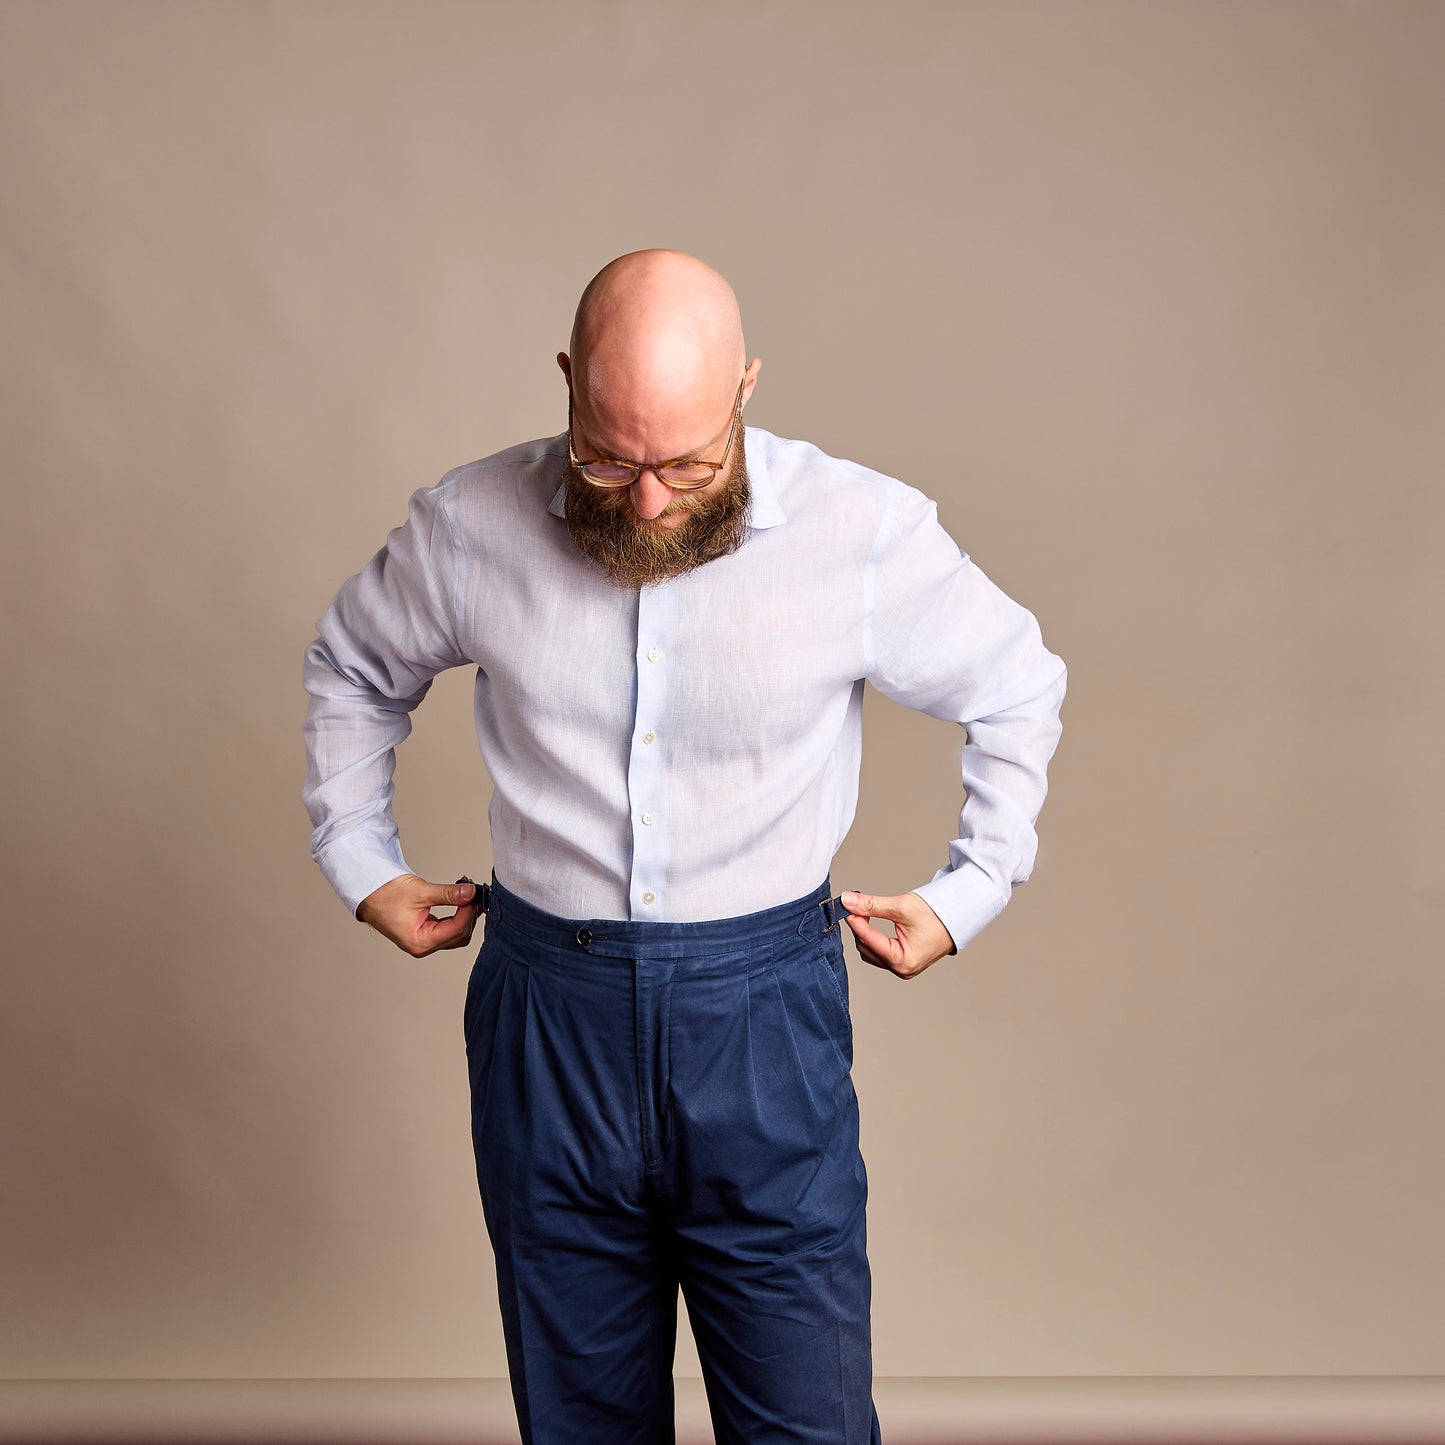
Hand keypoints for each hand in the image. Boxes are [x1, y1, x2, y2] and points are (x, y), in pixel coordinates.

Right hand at [355, 873, 481, 956]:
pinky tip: (460, 902)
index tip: (473, 893)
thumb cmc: (386, 894)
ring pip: (456, 935)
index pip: (456, 930)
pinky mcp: (425, 934)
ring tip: (466, 895)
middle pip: (460, 936)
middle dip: (469, 914)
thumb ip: (448, 894)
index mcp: (419, 941)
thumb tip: (470, 893)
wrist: (369, 892)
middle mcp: (422, 947)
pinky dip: (457, 917)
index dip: (468, 911)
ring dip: (465, 916)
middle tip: (472, 892)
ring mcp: (424, 942)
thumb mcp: (421, 892)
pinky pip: (448, 930)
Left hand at [840, 890, 955, 979]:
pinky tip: (873, 922)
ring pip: (871, 952)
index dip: (854, 920)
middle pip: (866, 948)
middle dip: (859, 926)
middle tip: (856, 905)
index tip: (846, 904)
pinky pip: (881, 954)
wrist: (958, 917)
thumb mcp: (901, 907)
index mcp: (902, 960)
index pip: (867, 939)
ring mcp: (904, 969)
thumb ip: (871, 905)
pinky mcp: (905, 963)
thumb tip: (848, 901)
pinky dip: (874, 938)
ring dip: (865, 932)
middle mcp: (902, 969)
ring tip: (866, 912)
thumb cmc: (937, 914)